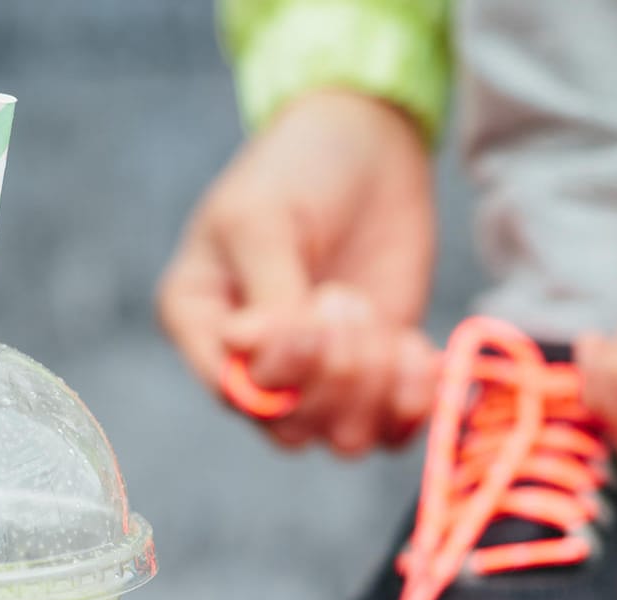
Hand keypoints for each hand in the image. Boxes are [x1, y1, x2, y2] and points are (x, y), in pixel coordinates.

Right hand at [156, 90, 437, 453]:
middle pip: (291, 430)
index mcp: (202, 323)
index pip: (233, 394)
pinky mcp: (375, 377)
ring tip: (375, 317)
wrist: (367, 143)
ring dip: (374, 386)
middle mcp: (253, 365)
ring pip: (343, 439)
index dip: (281, 372)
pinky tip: (414, 348)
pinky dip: (413, 400)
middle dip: (334, 375)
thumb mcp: (264, 218)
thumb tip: (253, 355)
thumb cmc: (296, 168)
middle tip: (346, 297)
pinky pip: (395, 432)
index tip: (309, 311)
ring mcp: (317, 377)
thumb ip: (267, 292)